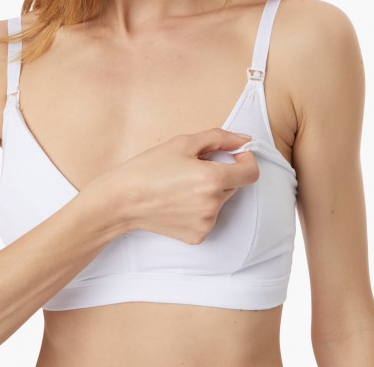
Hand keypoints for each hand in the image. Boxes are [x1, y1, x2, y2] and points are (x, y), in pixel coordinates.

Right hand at [86, 128, 259, 244]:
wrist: (122, 200)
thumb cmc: (150, 167)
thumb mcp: (183, 143)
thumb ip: (220, 138)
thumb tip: (245, 140)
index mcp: (213, 179)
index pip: (251, 172)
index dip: (246, 160)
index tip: (233, 155)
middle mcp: (213, 205)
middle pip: (235, 185)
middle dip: (222, 173)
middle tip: (194, 168)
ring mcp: (206, 223)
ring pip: (222, 201)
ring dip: (211, 191)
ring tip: (182, 186)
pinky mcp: (198, 236)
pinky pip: (210, 217)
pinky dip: (200, 208)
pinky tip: (178, 202)